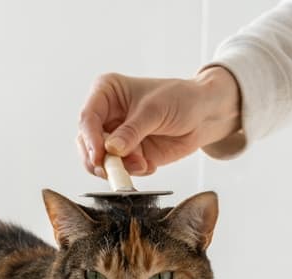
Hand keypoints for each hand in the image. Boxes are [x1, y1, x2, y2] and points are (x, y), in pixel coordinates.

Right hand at [77, 67, 240, 176]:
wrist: (205, 115)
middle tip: (114, 170)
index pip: (87, 118)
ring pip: (99, 161)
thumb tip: (111, 150)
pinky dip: (132, 172)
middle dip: (99, 160)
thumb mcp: (155, 111)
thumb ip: (132, 131)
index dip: (90, 139)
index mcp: (106, 93)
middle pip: (86, 143)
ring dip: (118, 168)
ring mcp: (116, 137)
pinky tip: (149, 164)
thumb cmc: (181, 99)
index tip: (99, 157)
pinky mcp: (128, 155)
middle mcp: (106, 116)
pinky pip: (120, 171)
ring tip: (141, 164)